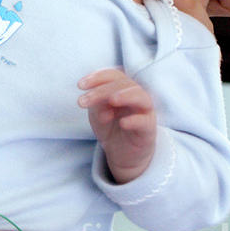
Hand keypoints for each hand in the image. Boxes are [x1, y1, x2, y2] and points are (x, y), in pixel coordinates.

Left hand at [78, 68, 155, 183]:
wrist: (122, 154)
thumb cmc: (110, 127)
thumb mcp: (98, 112)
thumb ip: (97, 102)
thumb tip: (96, 99)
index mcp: (122, 88)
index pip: (113, 75)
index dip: (97, 77)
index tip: (80, 86)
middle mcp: (135, 95)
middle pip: (123, 83)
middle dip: (101, 90)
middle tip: (84, 101)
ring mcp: (144, 111)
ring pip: (140, 96)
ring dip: (125, 95)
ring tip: (111, 100)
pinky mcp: (149, 129)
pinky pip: (145, 121)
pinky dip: (134, 120)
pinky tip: (122, 123)